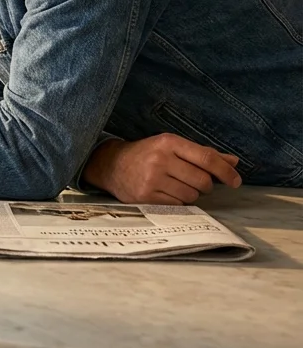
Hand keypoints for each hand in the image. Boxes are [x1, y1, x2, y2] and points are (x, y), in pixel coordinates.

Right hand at [83, 133, 241, 204]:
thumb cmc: (147, 154)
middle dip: (205, 185)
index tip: (236, 181)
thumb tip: (234, 162)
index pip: (206, 158)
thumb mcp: (172, 147)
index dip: (225, 171)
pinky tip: (166, 193)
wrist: (110, 165)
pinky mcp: (146, 196)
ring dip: (190, 194)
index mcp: (169, 143)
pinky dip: (178, 202)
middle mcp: (160, 159)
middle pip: (202, 180)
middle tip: (196, 183)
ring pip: (191, 195)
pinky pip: (177, 205)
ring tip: (176, 186)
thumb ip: (203, 154)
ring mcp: (151, 179)